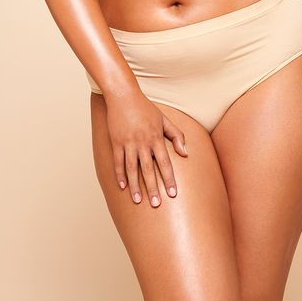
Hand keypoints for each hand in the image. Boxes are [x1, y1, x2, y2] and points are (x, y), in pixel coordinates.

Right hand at [103, 90, 187, 206]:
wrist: (124, 96)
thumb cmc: (145, 108)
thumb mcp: (164, 119)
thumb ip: (176, 135)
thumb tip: (185, 153)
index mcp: (156, 138)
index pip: (165, 163)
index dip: (169, 179)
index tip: (172, 194)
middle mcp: (143, 142)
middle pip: (148, 169)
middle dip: (153, 188)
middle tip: (156, 204)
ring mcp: (128, 143)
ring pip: (132, 169)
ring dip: (135, 186)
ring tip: (137, 200)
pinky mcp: (116, 142)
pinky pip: (118, 162)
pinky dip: (120, 175)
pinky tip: (123, 187)